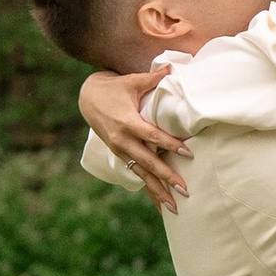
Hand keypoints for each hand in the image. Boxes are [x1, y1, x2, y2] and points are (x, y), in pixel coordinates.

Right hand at [78, 61, 187, 209]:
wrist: (87, 99)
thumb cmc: (114, 88)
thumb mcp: (131, 82)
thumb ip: (153, 78)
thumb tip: (173, 67)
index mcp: (127, 122)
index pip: (152, 136)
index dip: (170, 144)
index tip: (188, 153)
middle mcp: (123, 141)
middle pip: (148, 162)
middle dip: (166, 176)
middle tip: (185, 188)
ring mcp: (121, 151)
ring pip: (142, 175)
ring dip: (158, 191)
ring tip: (175, 208)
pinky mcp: (121, 156)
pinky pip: (137, 176)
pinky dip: (149, 191)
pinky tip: (161, 205)